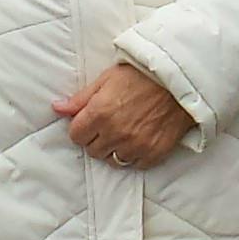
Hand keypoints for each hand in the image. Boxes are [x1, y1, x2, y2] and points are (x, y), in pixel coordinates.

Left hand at [56, 63, 196, 170]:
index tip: (91, 121)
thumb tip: (57, 108)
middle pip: (93, 150)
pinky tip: (140, 139)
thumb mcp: (107, 79)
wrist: (180, 79)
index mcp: (100, 113)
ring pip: (112, 161)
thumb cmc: (143, 74)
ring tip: (125, 132)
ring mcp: (135, 145)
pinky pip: (135, 165)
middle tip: (110, 125)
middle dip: (97, 139)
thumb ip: (80, 98)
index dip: (82, 128)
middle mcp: (115, 133)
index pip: (76, 136)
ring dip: (115, 149)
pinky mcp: (153, 154)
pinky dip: (135, 155)